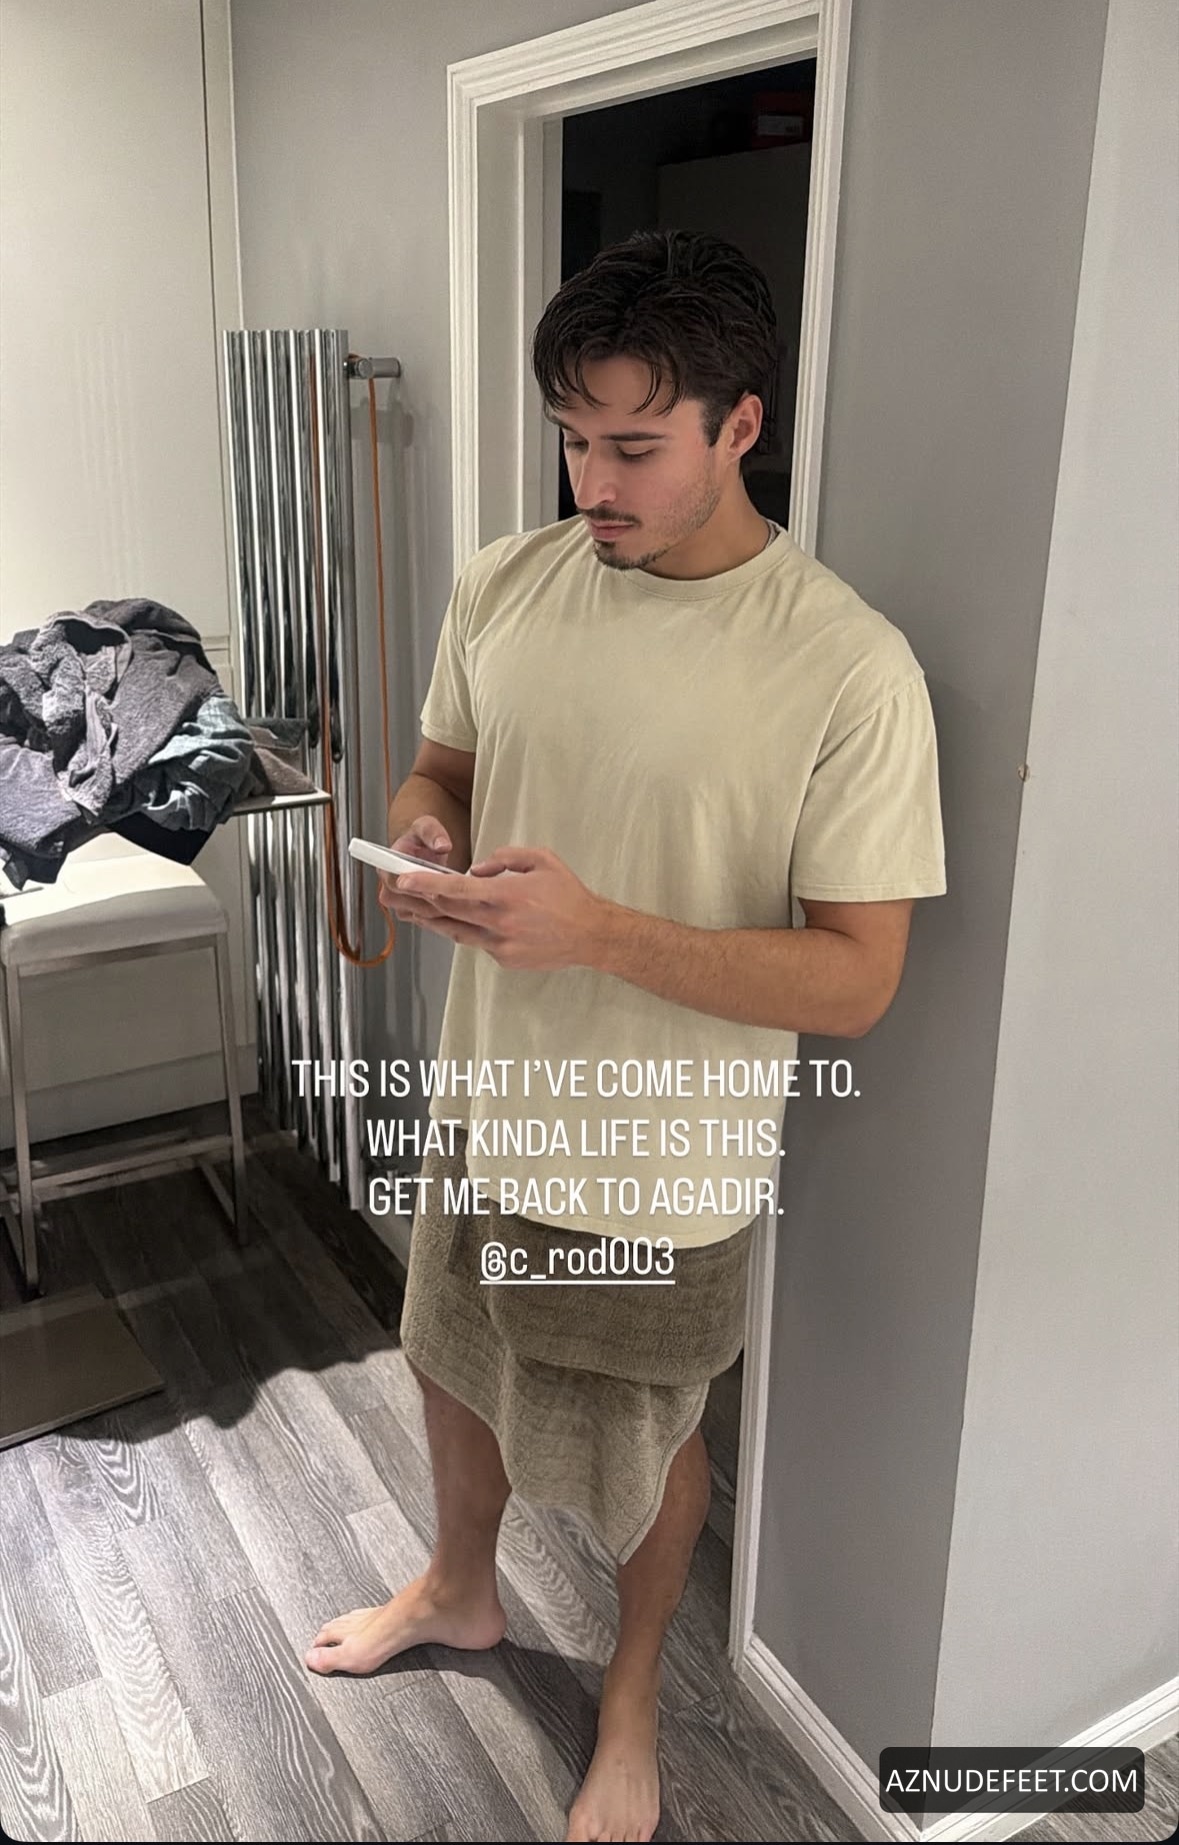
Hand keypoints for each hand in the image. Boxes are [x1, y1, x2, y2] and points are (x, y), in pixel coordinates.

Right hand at [376, 816, 456, 924]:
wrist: (423, 849)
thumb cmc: (421, 839)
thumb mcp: (427, 827)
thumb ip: (433, 833)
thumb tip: (442, 844)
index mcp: (386, 866)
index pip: (395, 883)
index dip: (415, 888)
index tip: (434, 890)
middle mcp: (389, 887)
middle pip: (408, 904)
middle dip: (434, 901)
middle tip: (459, 897)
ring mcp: (399, 902)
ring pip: (421, 915)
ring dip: (442, 910)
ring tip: (463, 901)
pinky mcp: (411, 912)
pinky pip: (428, 920)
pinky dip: (444, 914)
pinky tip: (459, 906)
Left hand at [393, 843, 610, 970]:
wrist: (592, 936)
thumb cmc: (569, 895)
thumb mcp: (542, 859)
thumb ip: (506, 857)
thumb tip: (478, 867)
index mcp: (506, 894)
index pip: (456, 888)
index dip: (426, 884)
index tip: (403, 879)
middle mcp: (499, 922)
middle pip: (448, 912)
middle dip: (418, 901)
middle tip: (395, 894)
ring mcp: (500, 944)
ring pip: (456, 931)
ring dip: (432, 920)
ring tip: (411, 911)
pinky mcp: (505, 960)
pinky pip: (478, 942)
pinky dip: (469, 930)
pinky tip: (459, 922)